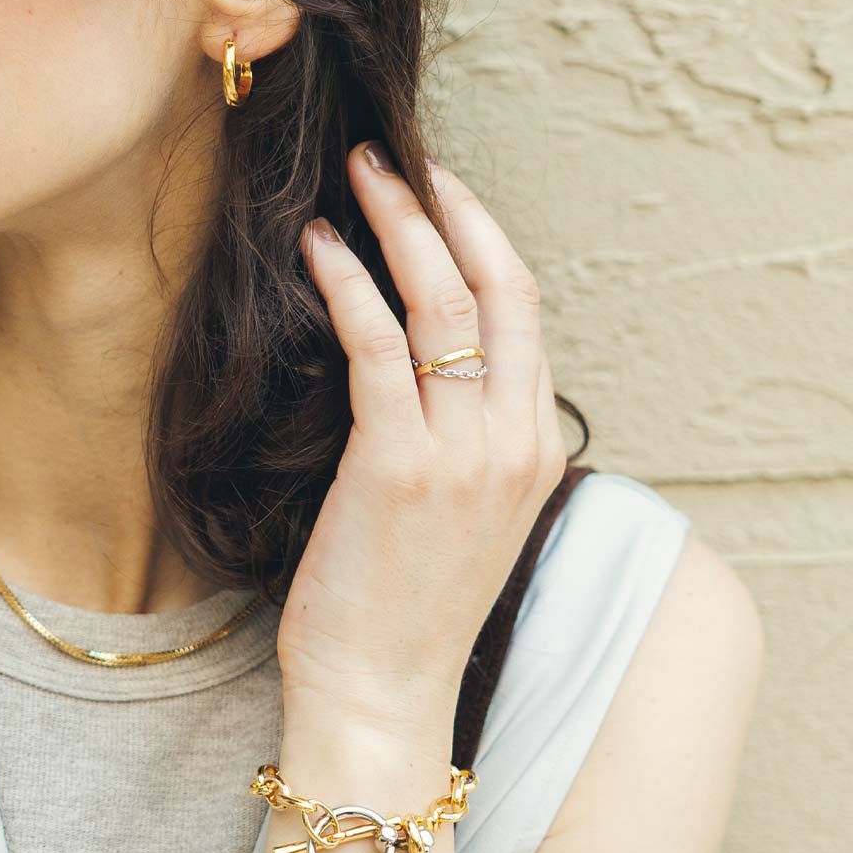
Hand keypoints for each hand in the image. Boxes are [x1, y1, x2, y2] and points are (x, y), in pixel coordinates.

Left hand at [277, 142, 569, 744]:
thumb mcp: (463, 518)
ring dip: (395, 224)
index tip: (441, 187)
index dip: (483, 235)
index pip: (524, 311)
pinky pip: (377, 346)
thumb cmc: (405, 613)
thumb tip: (420, 369)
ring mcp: (463, 453)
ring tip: (354, 177)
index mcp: (536, 449)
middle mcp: (513, 441)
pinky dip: (346, 284)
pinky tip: (316, 247)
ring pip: (441, 301)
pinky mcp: (397, 466)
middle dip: (447, 205)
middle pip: (498, 286)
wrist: (382, 697)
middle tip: (395, 155)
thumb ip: (464, 441)